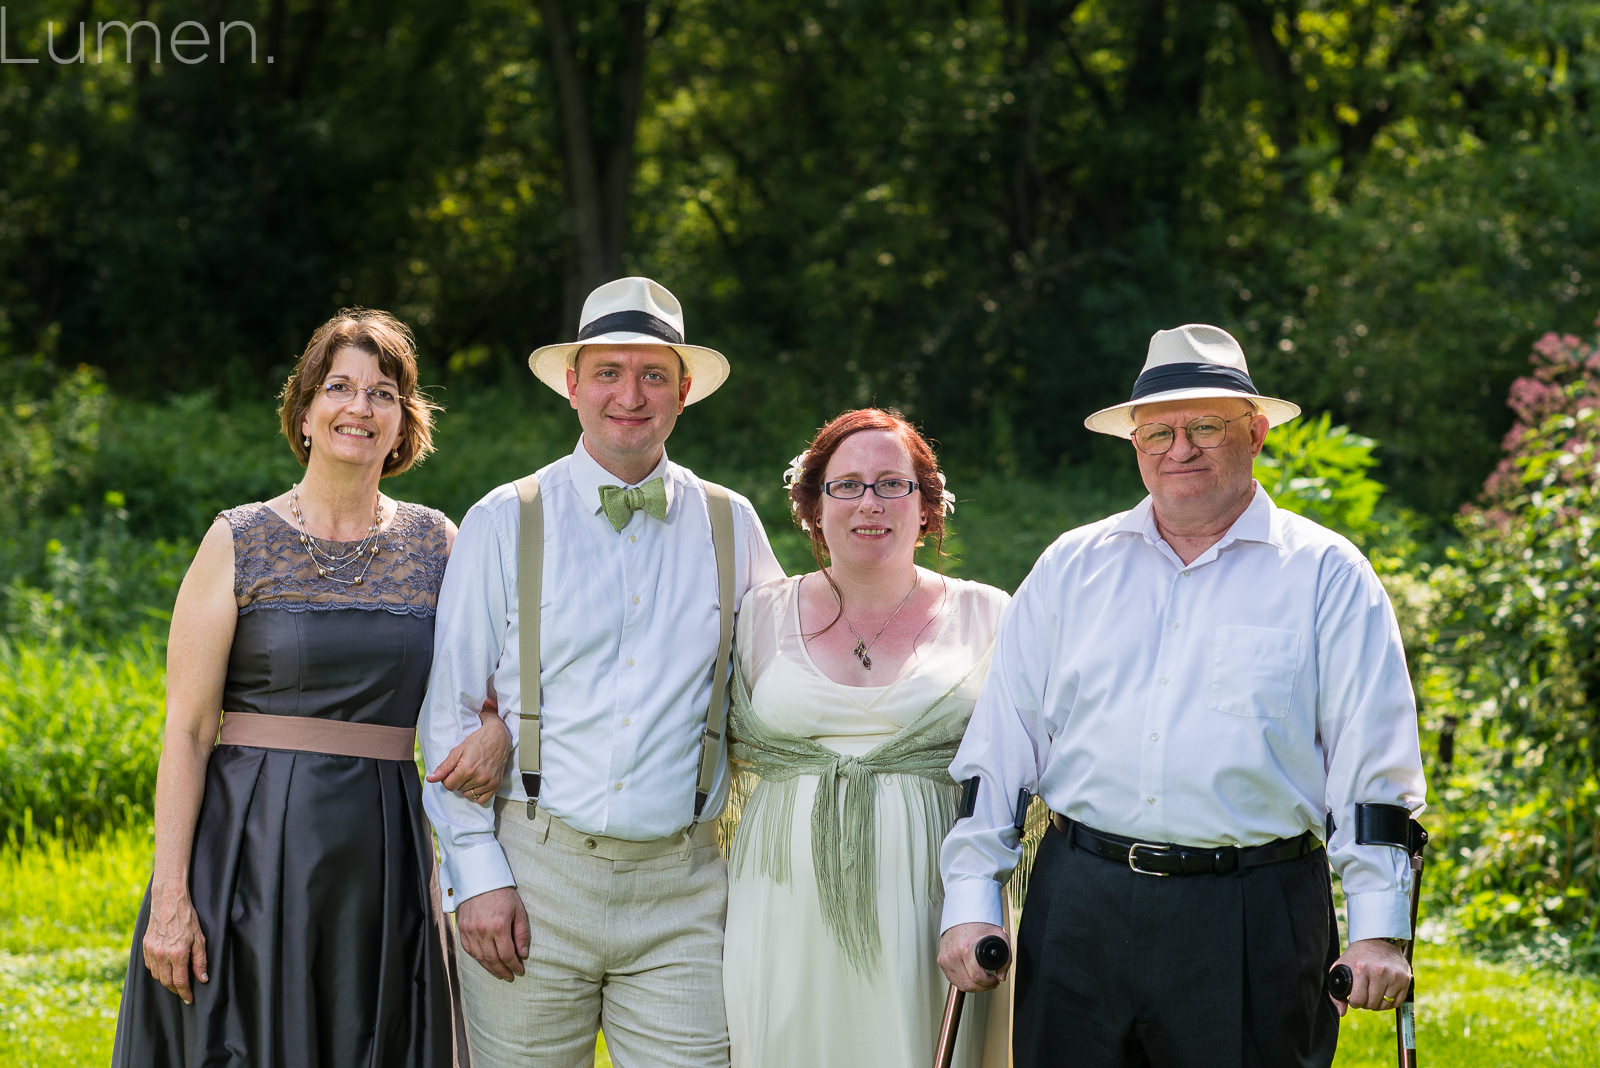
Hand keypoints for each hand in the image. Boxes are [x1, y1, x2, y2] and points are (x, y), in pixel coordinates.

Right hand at [142, 889, 208, 1003]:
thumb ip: (200, 961)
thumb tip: (203, 979)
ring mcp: (151, 952)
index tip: (190, 1000)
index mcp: (177, 954)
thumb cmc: (187, 919)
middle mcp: (162, 955)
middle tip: (184, 993)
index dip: (185, 993)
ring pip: (157, 976)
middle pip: (167, 982)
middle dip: (176, 990)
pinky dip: (158, 972)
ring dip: (167, 982)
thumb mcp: (199, 939)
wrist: (168, 902)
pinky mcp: (145, 947)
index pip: (180, 982)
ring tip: (176, 982)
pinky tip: (166, 969)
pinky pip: (150, 967)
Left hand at [427, 710, 511, 805]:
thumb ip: (444, 767)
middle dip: (458, 781)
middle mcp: (479, 777)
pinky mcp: (496, 785)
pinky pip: (482, 800)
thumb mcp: (458, 751)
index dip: (447, 778)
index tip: (452, 771)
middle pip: (458, 790)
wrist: (498, 737)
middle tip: (464, 768)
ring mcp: (489, 782)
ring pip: (469, 795)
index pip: (448, 785)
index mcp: (467, 769)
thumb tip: (430, 779)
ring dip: (467, 787)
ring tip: (472, 774)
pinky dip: (477, 794)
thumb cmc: (477, 741)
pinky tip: (477, 784)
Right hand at [457, 886, 529, 980]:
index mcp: (498, 926)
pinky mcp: (461, 929)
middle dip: (503, 971)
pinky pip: (469, 951)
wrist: (480, 879)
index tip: (520, 971)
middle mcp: (482, 931)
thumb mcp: (518, 911)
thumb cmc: (503, 894)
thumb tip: (523, 954)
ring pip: (480, 958)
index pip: (507, 954)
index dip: (514, 966)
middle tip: (510, 977)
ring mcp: (469, 931)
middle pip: (492, 960)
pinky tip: (486, 962)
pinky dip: (478, 959)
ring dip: (490, 969)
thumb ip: (522, 933)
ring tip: (499, 973)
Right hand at [938, 921, 1008, 991]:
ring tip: (981, 980)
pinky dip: (962, 981)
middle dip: (983, 987)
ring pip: (959, 984)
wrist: (963, 913)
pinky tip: (970, 976)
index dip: (989, 983)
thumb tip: (1001, 976)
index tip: (995, 980)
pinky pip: (952, 979)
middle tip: (990, 982)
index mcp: (966, 948)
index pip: (977, 977)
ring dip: (972, 986)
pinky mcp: (941, 960)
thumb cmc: (979, 923)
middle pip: (968, 984)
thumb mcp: (999, 937)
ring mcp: (945, 958)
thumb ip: (1005, 959)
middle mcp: (953, 954)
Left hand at [1329, 937, 1410, 1015]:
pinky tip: (1384, 993)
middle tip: (1365, 995)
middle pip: (1372, 1004)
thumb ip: (1337, 992)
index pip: (1358, 1000)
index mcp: (1360, 969)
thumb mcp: (1341, 967)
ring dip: (1378, 1003)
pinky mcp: (1405, 979)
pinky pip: (1397, 1002)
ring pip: (1385, 1005)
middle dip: (1366, 1003)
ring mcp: (1394, 975)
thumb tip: (1342, 1013)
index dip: (1354, 1002)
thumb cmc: (1358, 956)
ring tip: (1374, 993)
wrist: (1378, 940)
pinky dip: (1390, 1002)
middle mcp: (1379, 972)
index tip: (1354, 997)